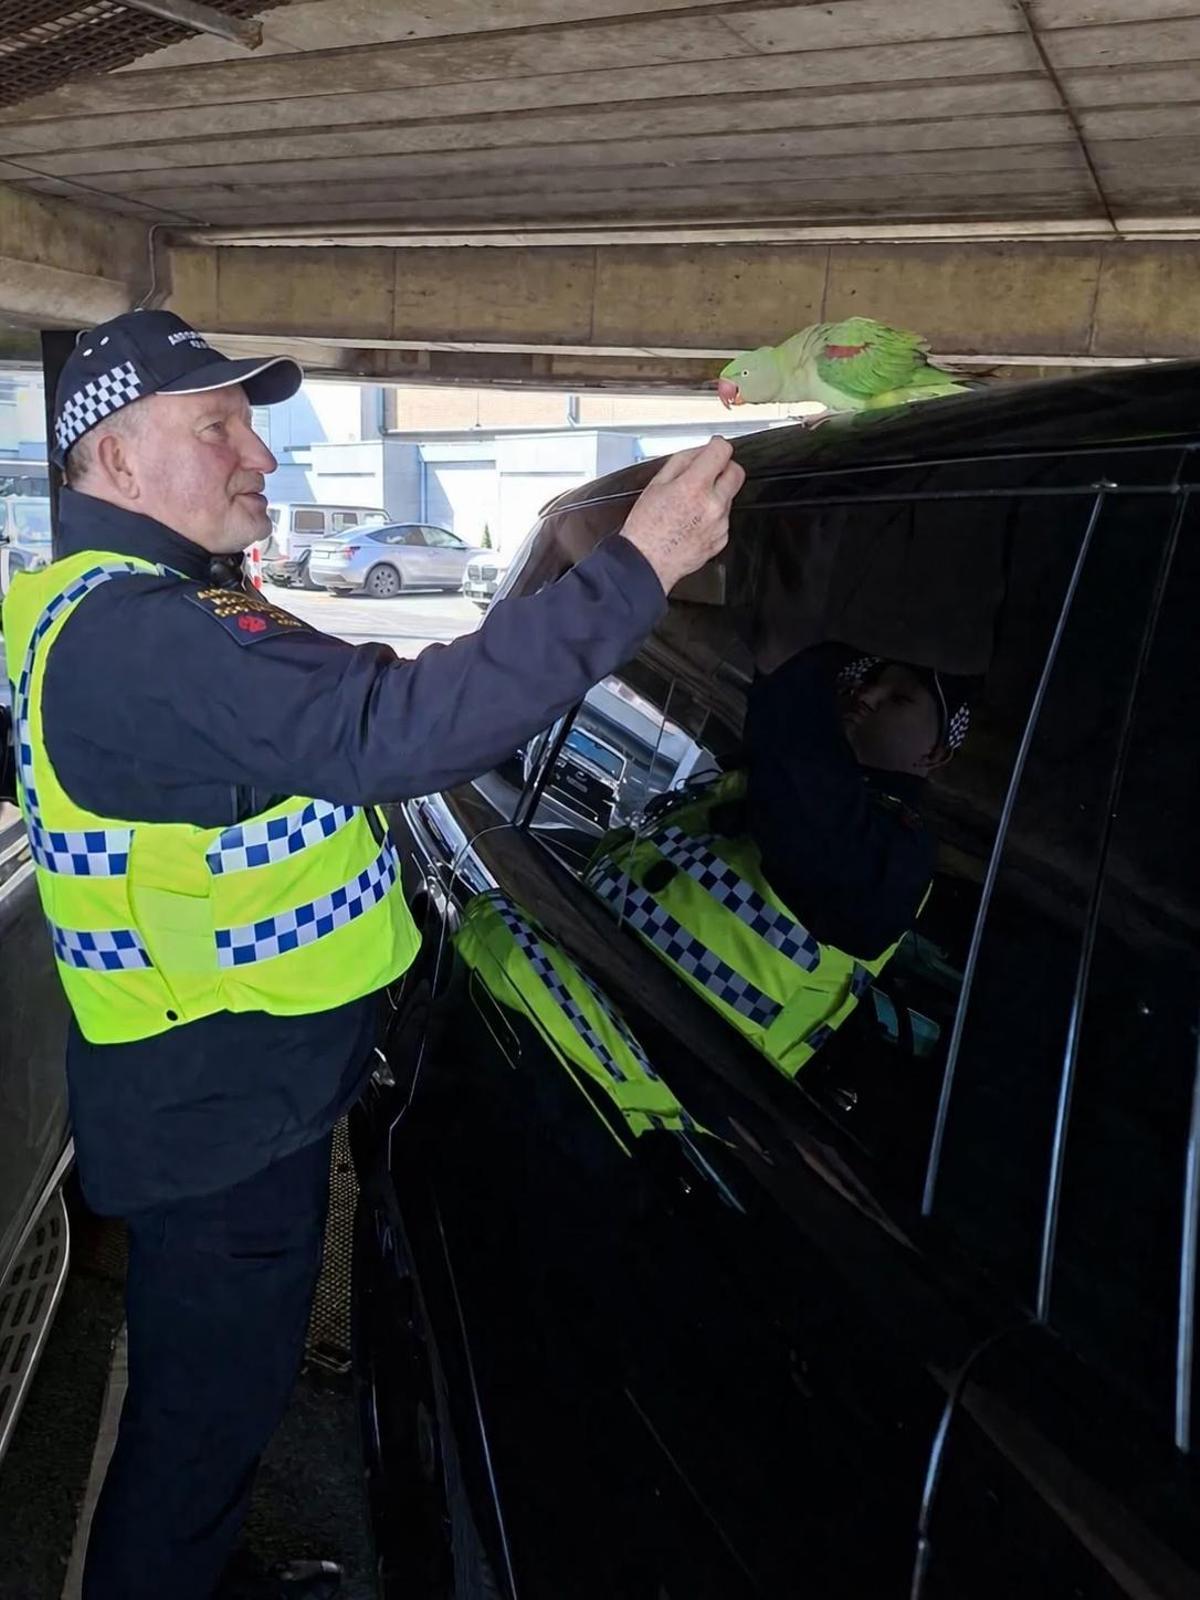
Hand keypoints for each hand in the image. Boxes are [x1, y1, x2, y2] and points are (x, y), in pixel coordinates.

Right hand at [620, 438, 744, 593]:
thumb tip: (699, 452)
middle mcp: (713, 505)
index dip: (717, 445)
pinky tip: (694, 520)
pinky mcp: (721, 539)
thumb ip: (682, 462)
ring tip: (691, 504)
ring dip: (717, 493)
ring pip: (730, 496)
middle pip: (737, 472)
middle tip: (710, 471)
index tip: (713, 447)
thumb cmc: (646, 529)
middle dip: (725, 467)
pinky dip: (713, 515)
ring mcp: (720, 524)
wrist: (646, 564)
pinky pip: (724, 518)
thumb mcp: (656, 484)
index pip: (722, 451)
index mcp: (694, 487)